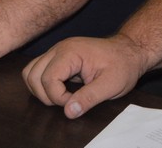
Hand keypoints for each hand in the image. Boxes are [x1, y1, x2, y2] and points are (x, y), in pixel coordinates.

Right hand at [23, 34, 146, 118]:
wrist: (130, 52)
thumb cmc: (123, 65)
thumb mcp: (112, 84)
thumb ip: (89, 98)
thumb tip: (69, 111)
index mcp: (71, 52)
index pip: (48, 78)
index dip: (58, 97)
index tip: (75, 101)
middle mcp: (59, 48)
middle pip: (33, 75)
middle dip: (46, 95)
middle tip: (68, 100)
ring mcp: (57, 52)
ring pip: (31, 72)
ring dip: (41, 89)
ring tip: (63, 96)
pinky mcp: (58, 57)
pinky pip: (38, 71)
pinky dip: (43, 84)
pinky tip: (61, 90)